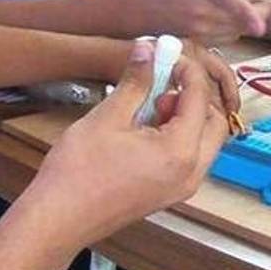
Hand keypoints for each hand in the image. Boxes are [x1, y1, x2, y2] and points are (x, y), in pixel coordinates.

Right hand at [23, 41, 228, 246]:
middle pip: (214, 123)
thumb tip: (148, 48)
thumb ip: (136, 81)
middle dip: (195, 98)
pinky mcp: (169, 194)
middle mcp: (192, 172)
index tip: (171, 55)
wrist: (56, 221)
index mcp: (181, 151)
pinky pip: (190, 158)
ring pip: (204, 142)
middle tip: (165, 84)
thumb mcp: (108, 116)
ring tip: (151, 107)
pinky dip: (179, 138)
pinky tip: (147, 129)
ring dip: (187, 118)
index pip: (200, 100)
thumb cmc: (77, 170)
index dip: (188, 72)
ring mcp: (182, 187)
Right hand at [127, 0, 270, 43]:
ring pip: (239, 30)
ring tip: (226, 6)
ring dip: (243, 21)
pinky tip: (218, 17)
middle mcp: (202, 13)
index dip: (247, 15)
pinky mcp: (199, 42)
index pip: (230, 3)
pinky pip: (228, 38)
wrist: (140, 5)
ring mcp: (200, 31)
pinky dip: (232, 29)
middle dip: (256, 11)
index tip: (260, 25)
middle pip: (244, 20)